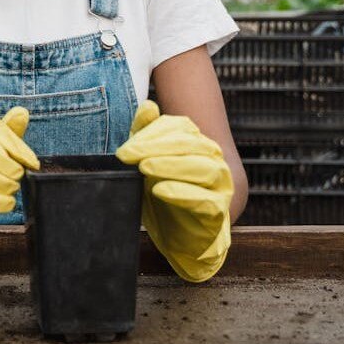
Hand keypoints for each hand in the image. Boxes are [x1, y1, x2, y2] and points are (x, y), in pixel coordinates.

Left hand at [115, 100, 232, 282]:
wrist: (179, 237)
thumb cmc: (163, 195)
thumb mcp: (147, 163)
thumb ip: (146, 135)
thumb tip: (148, 105)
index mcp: (197, 142)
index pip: (179, 127)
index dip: (151, 133)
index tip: (124, 149)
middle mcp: (213, 159)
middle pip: (189, 144)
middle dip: (155, 147)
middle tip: (128, 155)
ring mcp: (220, 185)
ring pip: (203, 168)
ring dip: (171, 165)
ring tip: (145, 167)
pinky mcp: (219, 211)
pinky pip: (206, 200)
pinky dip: (183, 193)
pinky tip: (160, 190)